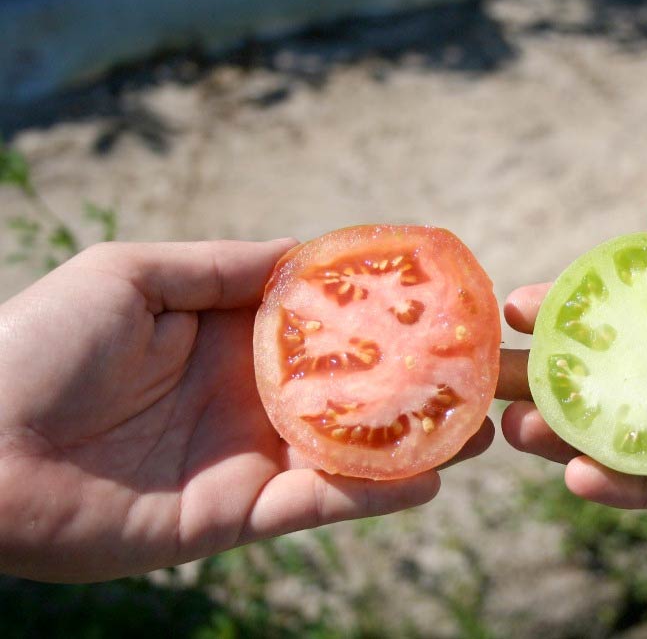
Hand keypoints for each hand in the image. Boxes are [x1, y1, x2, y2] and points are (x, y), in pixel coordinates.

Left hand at [0, 240, 492, 581]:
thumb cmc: (39, 343)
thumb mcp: (131, 275)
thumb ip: (223, 264)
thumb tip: (306, 252)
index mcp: (228, 337)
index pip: (324, 324)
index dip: (380, 312)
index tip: (440, 297)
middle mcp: (249, 397)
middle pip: (352, 390)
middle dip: (416, 381)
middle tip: (481, 371)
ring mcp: (248, 457)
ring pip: (351, 451)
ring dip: (416, 441)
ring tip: (478, 426)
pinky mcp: (237, 515)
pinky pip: (319, 504)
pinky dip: (375, 494)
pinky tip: (429, 476)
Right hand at [500, 179, 646, 508]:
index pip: (641, 312)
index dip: (581, 307)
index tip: (521, 301)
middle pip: (627, 380)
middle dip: (559, 379)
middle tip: (494, 376)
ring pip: (644, 440)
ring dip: (575, 437)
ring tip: (514, 428)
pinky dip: (635, 487)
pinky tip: (580, 474)